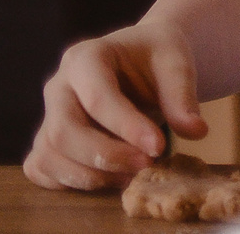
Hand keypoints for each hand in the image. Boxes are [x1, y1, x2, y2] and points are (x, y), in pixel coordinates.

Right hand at [24, 19, 203, 190]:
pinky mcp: (48, 140)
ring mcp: (48, 115)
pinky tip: (110, 179)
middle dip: (106, 156)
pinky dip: (71, 182)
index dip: (127, 127)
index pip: (98, 98)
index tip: (159, 147)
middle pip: (64, 131)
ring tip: (133, 176)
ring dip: (90, 175)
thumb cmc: (156, 57)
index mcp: (85, 57)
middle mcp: (58, 86)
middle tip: (147, 165)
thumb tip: (196, 131)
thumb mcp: (176, 64)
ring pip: (49, 155)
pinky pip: (43, 168)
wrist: (141, 59)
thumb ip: (182, 96)